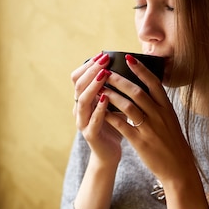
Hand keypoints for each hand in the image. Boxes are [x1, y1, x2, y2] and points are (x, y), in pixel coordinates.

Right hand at [71, 52, 121, 166]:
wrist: (110, 154)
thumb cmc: (115, 126)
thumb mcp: (114, 104)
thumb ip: (116, 88)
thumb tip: (130, 66)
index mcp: (84, 100)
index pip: (79, 77)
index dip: (89, 65)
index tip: (102, 54)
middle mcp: (80, 109)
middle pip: (79, 85)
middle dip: (92, 70)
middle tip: (104, 59)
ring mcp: (83, 122)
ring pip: (83, 101)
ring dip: (94, 86)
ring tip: (104, 74)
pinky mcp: (90, 135)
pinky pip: (92, 120)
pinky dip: (99, 108)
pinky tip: (106, 98)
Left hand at [102, 54, 208, 208]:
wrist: (179, 168)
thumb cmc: (173, 142)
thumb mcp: (170, 120)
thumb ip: (159, 104)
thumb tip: (149, 87)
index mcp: (167, 108)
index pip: (154, 83)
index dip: (141, 70)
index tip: (128, 58)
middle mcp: (159, 115)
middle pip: (138, 92)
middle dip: (120, 80)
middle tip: (107, 71)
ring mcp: (150, 128)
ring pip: (129, 107)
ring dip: (113, 96)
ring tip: (100, 88)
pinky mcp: (141, 142)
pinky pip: (123, 126)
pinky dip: (112, 117)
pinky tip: (102, 111)